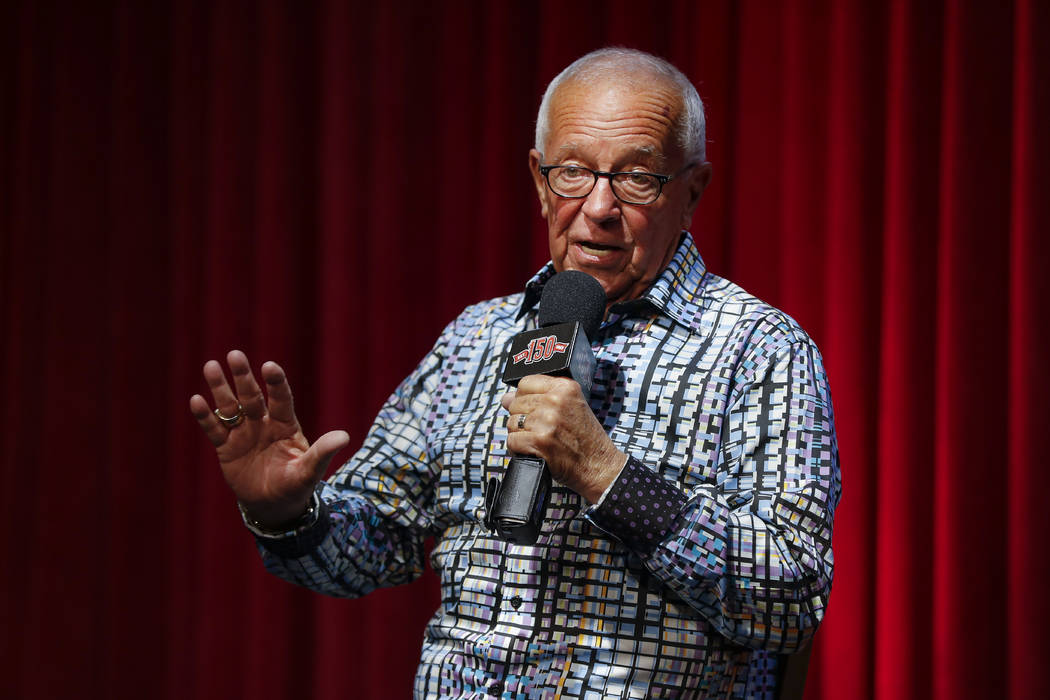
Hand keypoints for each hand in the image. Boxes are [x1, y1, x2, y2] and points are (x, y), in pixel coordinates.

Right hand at [189, 350, 349, 527]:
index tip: (269, 366)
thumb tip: (344, 437)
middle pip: (251, 396)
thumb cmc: (295, 485)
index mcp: (285, 425)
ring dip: (220, 389)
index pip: (281, 399)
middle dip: (243, 377)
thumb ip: (322, 452)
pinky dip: (205, 416)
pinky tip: (196, 400)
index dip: (276, 383)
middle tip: (234, 354)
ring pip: (230, 407)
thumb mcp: (310, 471)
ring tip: (210, 366)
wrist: (273, 506)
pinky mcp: (226, 447)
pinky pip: (214, 429)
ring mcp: (243, 434)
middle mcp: (263, 423)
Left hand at [501, 375, 625, 502]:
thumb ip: (541, 398)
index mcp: (565, 387)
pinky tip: (534, 451)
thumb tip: (506, 398)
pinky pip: (512, 440)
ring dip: (521, 435)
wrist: (599, 467)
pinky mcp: (540, 441)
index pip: (525, 383)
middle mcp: (556, 400)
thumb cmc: (586, 440)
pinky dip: (518, 449)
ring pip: (512, 422)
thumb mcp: (572, 407)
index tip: (533, 409)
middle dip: (522, 419)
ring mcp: (547, 421)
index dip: (524, 398)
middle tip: (540, 430)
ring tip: (539, 441)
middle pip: (516, 403)